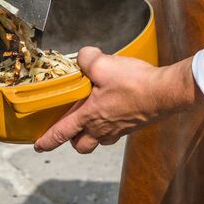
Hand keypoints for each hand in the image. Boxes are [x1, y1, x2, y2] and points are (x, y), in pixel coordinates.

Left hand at [34, 47, 203, 154]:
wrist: (165, 93)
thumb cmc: (134, 83)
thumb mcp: (103, 64)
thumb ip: (86, 58)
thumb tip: (83, 57)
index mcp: (89, 116)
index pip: (61, 132)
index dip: (47, 140)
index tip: (38, 146)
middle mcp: (102, 128)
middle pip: (81, 145)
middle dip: (72, 141)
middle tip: (70, 130)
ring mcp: (119, 130)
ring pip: (99, 141)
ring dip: (91, 135)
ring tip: (92, 120)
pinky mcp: (132, 126)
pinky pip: (115, 133)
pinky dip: (110, 126)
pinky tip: (114, 110)